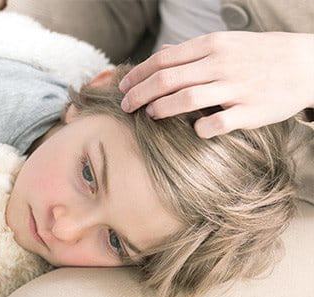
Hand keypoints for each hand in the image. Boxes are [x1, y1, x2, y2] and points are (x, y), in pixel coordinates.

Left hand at [119, 31, 313, 137]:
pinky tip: (193, 131)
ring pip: (186, 99)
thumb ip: (191, 51)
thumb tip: (160, 54)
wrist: (308, 64)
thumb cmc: (258, 55)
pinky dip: (199, 129)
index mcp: (212, 45)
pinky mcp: (251, 111)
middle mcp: (221, 64)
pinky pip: (217, 123)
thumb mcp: (225, 43)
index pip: (162, 60)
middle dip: (139, 95)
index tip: (123, 88)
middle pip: (166, 80)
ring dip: (161, 109)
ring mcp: (236, 87)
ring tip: (151, 116)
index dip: (137, 75)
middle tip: (125, 107)